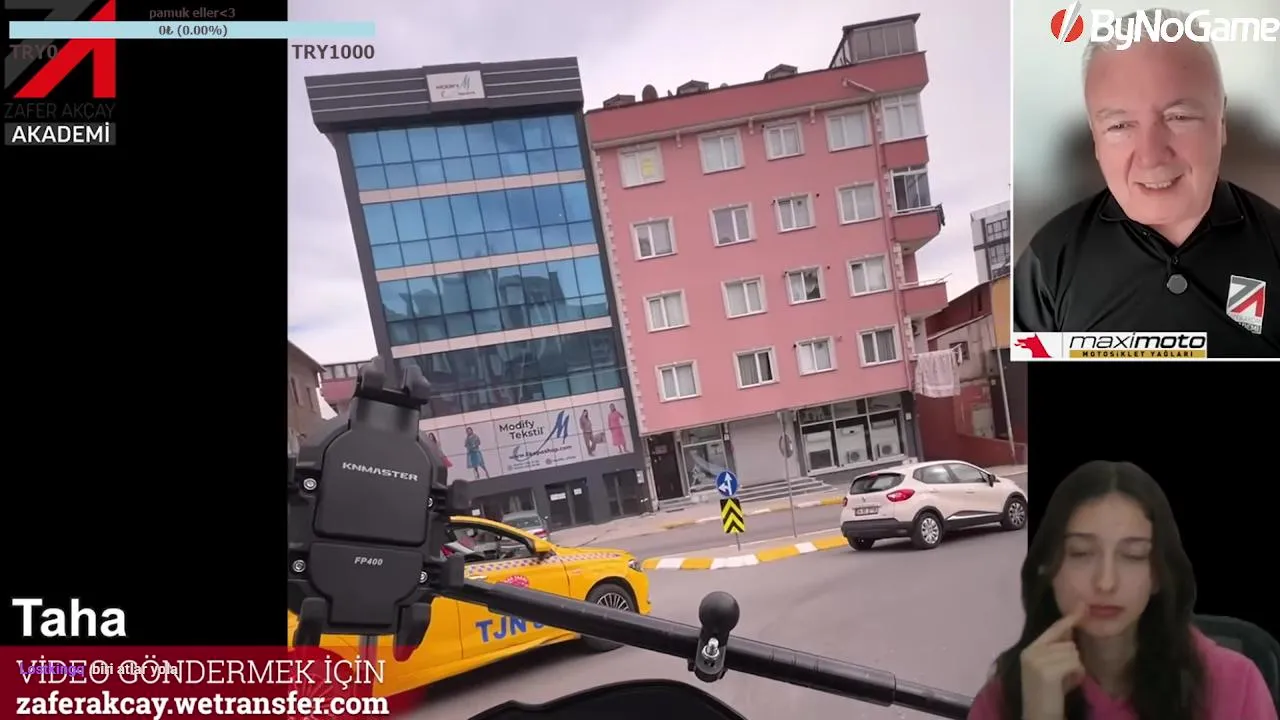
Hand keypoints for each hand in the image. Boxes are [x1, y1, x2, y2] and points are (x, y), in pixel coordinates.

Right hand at [1020, 605, 1086, 719]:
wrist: (1039, 716)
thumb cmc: (1049, 694)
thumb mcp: (1050, 668)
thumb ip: (1057, 650)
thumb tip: (1070, 630)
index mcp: (1029, 649)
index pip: (1054, 630)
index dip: (1069, 619)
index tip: (1082, 606)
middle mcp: (1031, 652)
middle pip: (1068, 643)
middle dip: (1072, 660)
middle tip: (1065, 678)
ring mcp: (1037, 661)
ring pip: (1073, 653)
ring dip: (1076, 668)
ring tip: (1065, 682)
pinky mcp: (1047, 671)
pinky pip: (1075, 663)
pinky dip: (1077, 675)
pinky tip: (1069, 684)